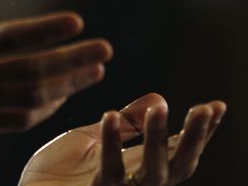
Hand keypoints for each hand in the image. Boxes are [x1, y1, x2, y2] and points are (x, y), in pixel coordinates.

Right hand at [0, 0, 112, 135]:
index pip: (7, 37)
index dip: (44, 30)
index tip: (77, 21)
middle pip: (31, 72)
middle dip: (72, 61)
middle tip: (104, 50)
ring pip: (31, 100)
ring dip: (66, 85)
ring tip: (93, 70)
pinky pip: (19, 119)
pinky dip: (46, 108)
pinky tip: (62, 93)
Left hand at [18, 93, 226, 185]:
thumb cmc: (58, 174)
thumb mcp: (93, 139)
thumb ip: (126, 124)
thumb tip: (159, 97)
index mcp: (138, 169)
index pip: (178, 151)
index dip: (200, 132)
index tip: (216, 106)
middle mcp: (135, 184)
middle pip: (178, 167)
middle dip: (195, 140)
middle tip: (204, 109)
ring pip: (152, 173)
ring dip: (157, 139)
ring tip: (160, 107)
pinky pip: (109, 171)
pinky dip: (112, 142)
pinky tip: (111, 114)